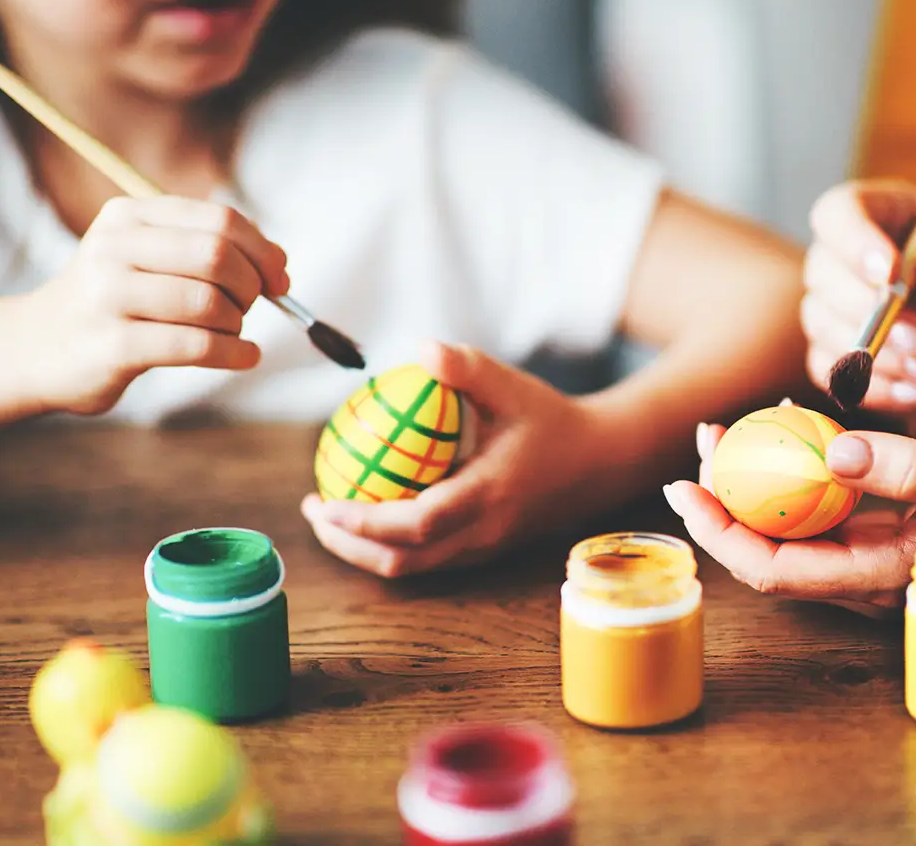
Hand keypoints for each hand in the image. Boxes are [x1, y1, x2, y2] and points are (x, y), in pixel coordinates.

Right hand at [12, 196, 289, 414]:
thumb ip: (208, 251)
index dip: (262, 251)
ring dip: (236, 323)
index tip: (279, 278)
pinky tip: (244, 356)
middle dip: (250, 286)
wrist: (36, 348)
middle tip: (250, 308)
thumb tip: (280, 263)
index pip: (220, 220)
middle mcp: (115, 247)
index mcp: (130, 216)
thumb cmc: (111, 302)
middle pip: (217, 255)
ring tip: (231, 333)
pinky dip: (233, 353)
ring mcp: (109, 295)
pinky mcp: (113, 345)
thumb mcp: (147, 259)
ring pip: (208, 302)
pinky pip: (195, 345)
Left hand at [300, 341, 598, 577]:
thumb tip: (419, 349)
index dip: (365, 523)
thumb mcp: (514, 387)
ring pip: (413, 567)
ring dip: (366, 550)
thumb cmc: (554, 420)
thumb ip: (468, 368)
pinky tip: (370, 513)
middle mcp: (483, 534)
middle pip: (403, 561)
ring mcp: (484, 549)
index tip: (323, 504)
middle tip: (313, 510)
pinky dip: (391, 545)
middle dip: (348, 545)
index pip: (417, 524)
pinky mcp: (484, 551)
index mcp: (488, 496)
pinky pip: (428, 559)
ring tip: (330, 517)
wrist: (602, 463)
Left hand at [669, 418, 915, 617]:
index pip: (780, 572)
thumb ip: (915, 468)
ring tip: (728, 428)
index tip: (689, 488)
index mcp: (887, 576)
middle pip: (770, 550)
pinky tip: (786, 423)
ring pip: (789, 526)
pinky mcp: (876, 528)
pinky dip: (792, 467)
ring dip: (752, 480)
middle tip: (705, 441)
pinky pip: (817, 505)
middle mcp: (868, 575)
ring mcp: (870, 554)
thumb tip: (834, 453)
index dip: (725, 535)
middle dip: (725, 499)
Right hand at [802, 180, 915, 425]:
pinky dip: (872, 387)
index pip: (840, 212)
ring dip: (875, 354)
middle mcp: (849, 258)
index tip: (889, 272)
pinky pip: (831, 372)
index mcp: (885, 215)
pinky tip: (915, 392)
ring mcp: (837, 309)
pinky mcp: (838, 356)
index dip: (853, 240)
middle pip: (822, 271)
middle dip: (868, 310)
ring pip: (822, 325)